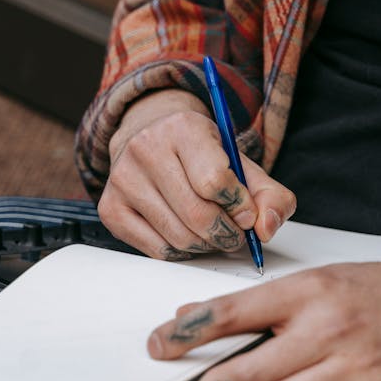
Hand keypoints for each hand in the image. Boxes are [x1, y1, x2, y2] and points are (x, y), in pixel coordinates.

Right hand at [98, 89, 295, 258]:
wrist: (154, 141)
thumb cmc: (202, 156)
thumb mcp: (241, 164)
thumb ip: (270, 195)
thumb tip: (267, 228)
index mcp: (184, 128)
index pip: (215, 181)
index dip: (239, 206)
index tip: (245, 212)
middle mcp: (146, 148)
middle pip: (198, 215)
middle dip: (227, 234)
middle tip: (234, 233)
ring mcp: (123, 179)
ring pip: (179, 237)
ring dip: (206, 245)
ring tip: (213, 233)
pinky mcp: (111, 208)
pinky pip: (157, 250)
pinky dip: (181, 253)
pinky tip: (188, 235)